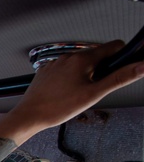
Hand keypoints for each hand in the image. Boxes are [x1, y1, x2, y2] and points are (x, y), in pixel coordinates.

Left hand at [9, 41, 143, 134]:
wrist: (29, 116)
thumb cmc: (57, 107)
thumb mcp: (94, 94)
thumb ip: (119, 78)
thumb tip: (141, 66)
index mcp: (82, 59)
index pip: (113, 46)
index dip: (121, 56)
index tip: (122, 67)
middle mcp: (68, 57)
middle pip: (96, 55)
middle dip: (101, 69)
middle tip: (95, 88)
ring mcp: (55, 63)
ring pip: (80, 63)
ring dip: (85, 74)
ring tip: (77, 93)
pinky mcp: (46, 71)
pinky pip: (65, 70)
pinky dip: (70, 78)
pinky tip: (65, 92)